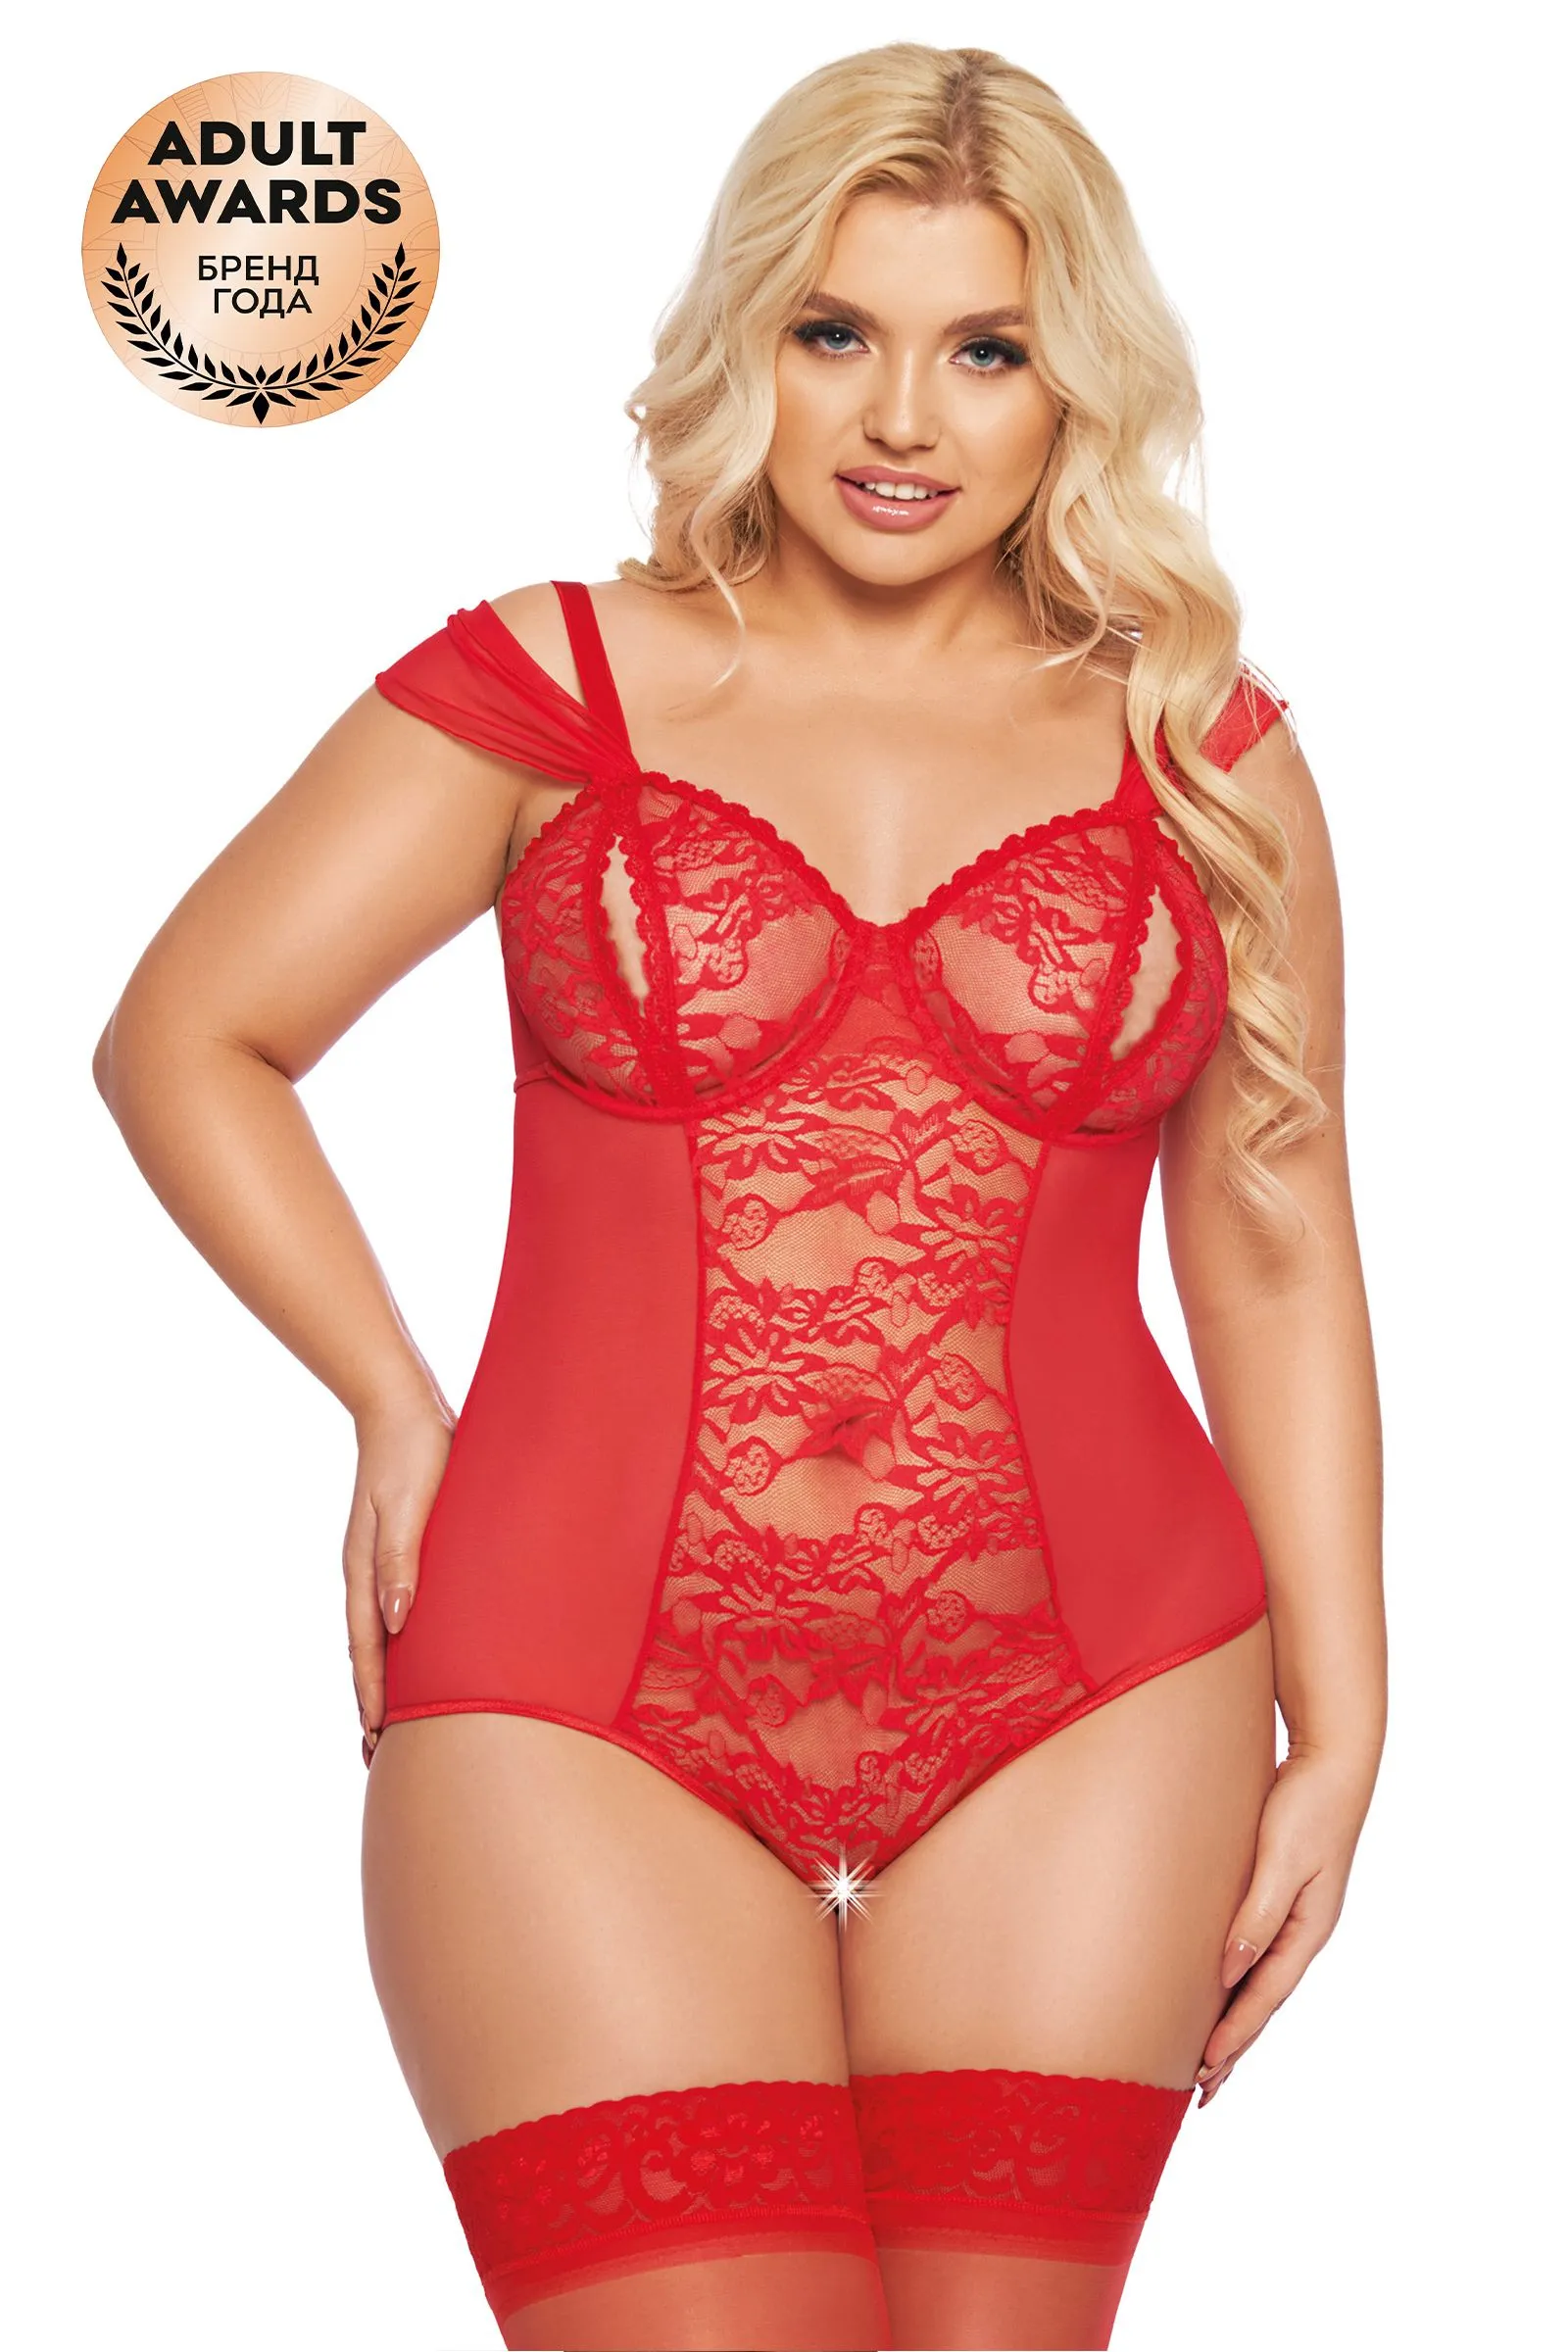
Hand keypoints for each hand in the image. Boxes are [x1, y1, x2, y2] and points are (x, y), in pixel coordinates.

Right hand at [343, 1393, 455, 1762]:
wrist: (404, 1410)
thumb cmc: (414, 1456)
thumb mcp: (408, 1507)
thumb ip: (401, 1561)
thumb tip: (396, 1619)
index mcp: (365, 1571)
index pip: (368, 1648)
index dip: (373, 1693)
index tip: (375, 1736)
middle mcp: (367, 1575)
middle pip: (367, 1653)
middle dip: (371, 1702)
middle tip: (375, 1754)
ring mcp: (380, 1565)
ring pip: (378, 1637)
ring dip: (382, 1681)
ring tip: (389, 1723)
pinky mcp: (399, 1553)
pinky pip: (393, 1613)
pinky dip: (396, 1647)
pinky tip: (411, 1658)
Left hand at [1196, 1743, 1377, 2106]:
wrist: (1332, 1760)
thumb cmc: (1307, 1805)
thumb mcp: (1282, 1859)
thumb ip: (1258, 1915)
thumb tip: (1229, 1972)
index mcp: (1308, 1930)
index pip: (1263, 1997)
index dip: (1233, 2035)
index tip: (1203, 2071)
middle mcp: (1303, 1932)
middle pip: (1263, 2003)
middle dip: (1234, 2047)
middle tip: (1201, 2092)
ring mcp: (1294, 1917)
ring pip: (1258, 1983)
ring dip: (1234, 2022)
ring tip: (1208, 2061)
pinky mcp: (1278, 1896)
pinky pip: (1253, 1953)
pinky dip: (1235, 1983)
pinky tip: (1218, 1991)